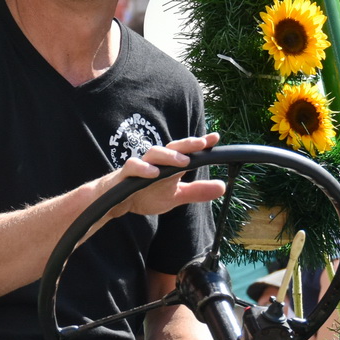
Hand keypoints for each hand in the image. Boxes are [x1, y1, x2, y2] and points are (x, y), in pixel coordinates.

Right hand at [107, 133, 224, 218]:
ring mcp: (140, 166)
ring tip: (184, 162)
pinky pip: (133, 167)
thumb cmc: (146, 194)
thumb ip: (197, 191)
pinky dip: (143, 168)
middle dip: (187, 144)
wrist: (117, 202)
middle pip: (172, 147)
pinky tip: (153, 173)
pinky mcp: (125, 175)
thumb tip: (222, 186)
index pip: (186, 151)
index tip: (215, 138)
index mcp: (169, 165)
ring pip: (154, 153)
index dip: (199, 144)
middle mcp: (156, 161)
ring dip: (169, 155)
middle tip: (202, 143)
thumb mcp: (176, 196)